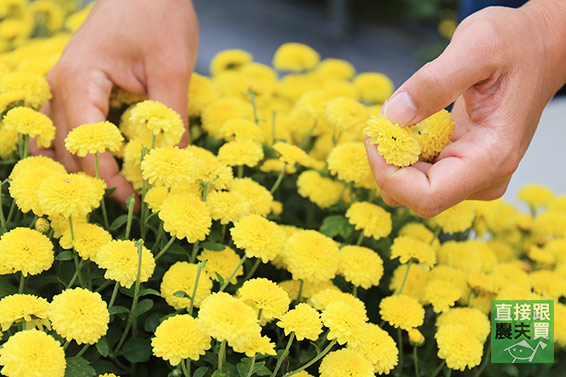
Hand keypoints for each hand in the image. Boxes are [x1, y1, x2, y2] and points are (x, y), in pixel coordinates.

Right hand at [32, 0, 198, 206]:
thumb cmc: (159, 16)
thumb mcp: (173, 69)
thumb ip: (171, 120)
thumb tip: (176, 166)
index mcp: (80, 80)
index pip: (87, 146)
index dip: (110, 179)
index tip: (137, 201)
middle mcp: (61, 85)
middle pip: (68, 150)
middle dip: (97, 181)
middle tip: (131, 205)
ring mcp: (63, 84)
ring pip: (59, 143)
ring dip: (83, 170)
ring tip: (114, 192)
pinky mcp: (75, 85)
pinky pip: (63, 126)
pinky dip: (75, 150)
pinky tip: (95, 166)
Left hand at [365, 0, 565, 216]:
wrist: (539, 47)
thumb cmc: (516, 45)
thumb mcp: (476, 47)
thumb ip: (432, 83)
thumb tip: (393, 117)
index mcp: (491, 157)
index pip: (426, 197)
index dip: (389, 174)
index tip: (377, 134)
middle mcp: (484, 176)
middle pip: (415, 196)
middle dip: (386, 163)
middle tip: (381, 121)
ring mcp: (474, 174)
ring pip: (413, 188)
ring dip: (393, 157)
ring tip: (397, 115)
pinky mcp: (463, 164)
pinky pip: (420, 173)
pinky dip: (403, 151)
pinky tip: (409, 121)